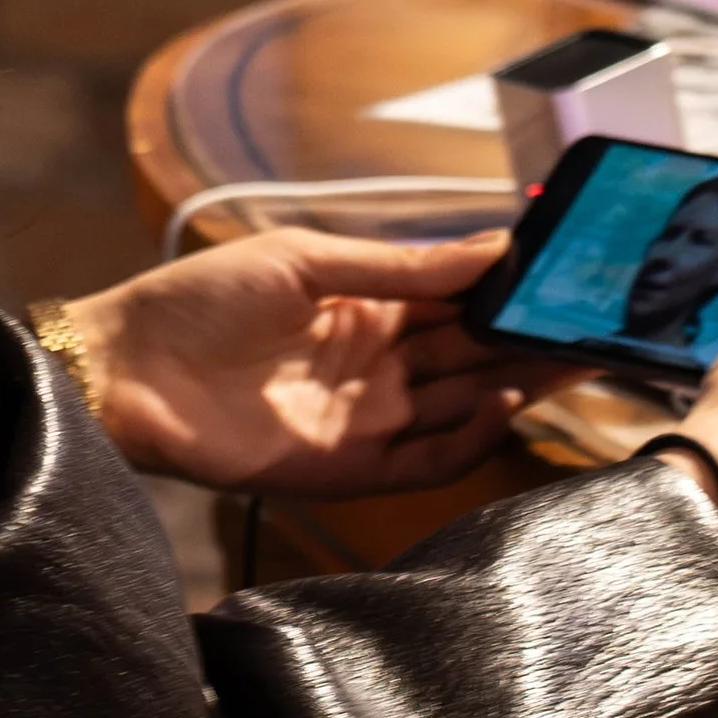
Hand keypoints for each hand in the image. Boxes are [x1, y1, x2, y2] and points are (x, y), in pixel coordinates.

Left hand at [57, 225, 535, 498]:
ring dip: (515, 386)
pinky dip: (467, 439)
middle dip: (531, 340)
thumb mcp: (304, 262)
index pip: (458, 300)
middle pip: (472, 355)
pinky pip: (424, 461)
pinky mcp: (346, 467)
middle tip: (594, 324)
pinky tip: (501, 406)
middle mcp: (375, 364)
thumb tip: (489, 250)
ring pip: (462, 406)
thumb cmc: (197, 301)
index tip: (566, 275)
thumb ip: (398, 266)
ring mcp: (364, 416)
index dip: (510, 291)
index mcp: (365, 307)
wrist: (122, 370)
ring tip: (567, 359)